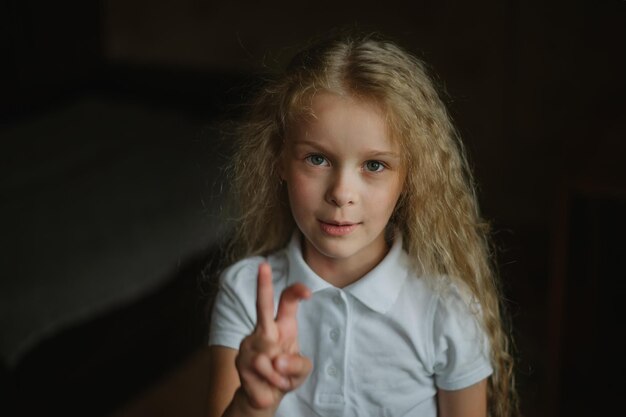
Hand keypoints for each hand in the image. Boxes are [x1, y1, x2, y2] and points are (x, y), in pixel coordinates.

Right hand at [234, 262, 311, 411]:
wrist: (265, 395)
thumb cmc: (286, 375)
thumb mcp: (302, 371)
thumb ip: (297, 365)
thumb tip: (276, 360)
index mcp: (283, 325)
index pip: (288, 302)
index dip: (296, 293)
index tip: (307, 291)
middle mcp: (264, 329)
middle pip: (263, 304)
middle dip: (263, 285)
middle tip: (263, 266)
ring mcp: (250, 343)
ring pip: (268, 356)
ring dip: (279, 375)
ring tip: (278, 379)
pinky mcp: (240, 359)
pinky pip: (261, 370)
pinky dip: (270, 382)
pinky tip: (266, 383)